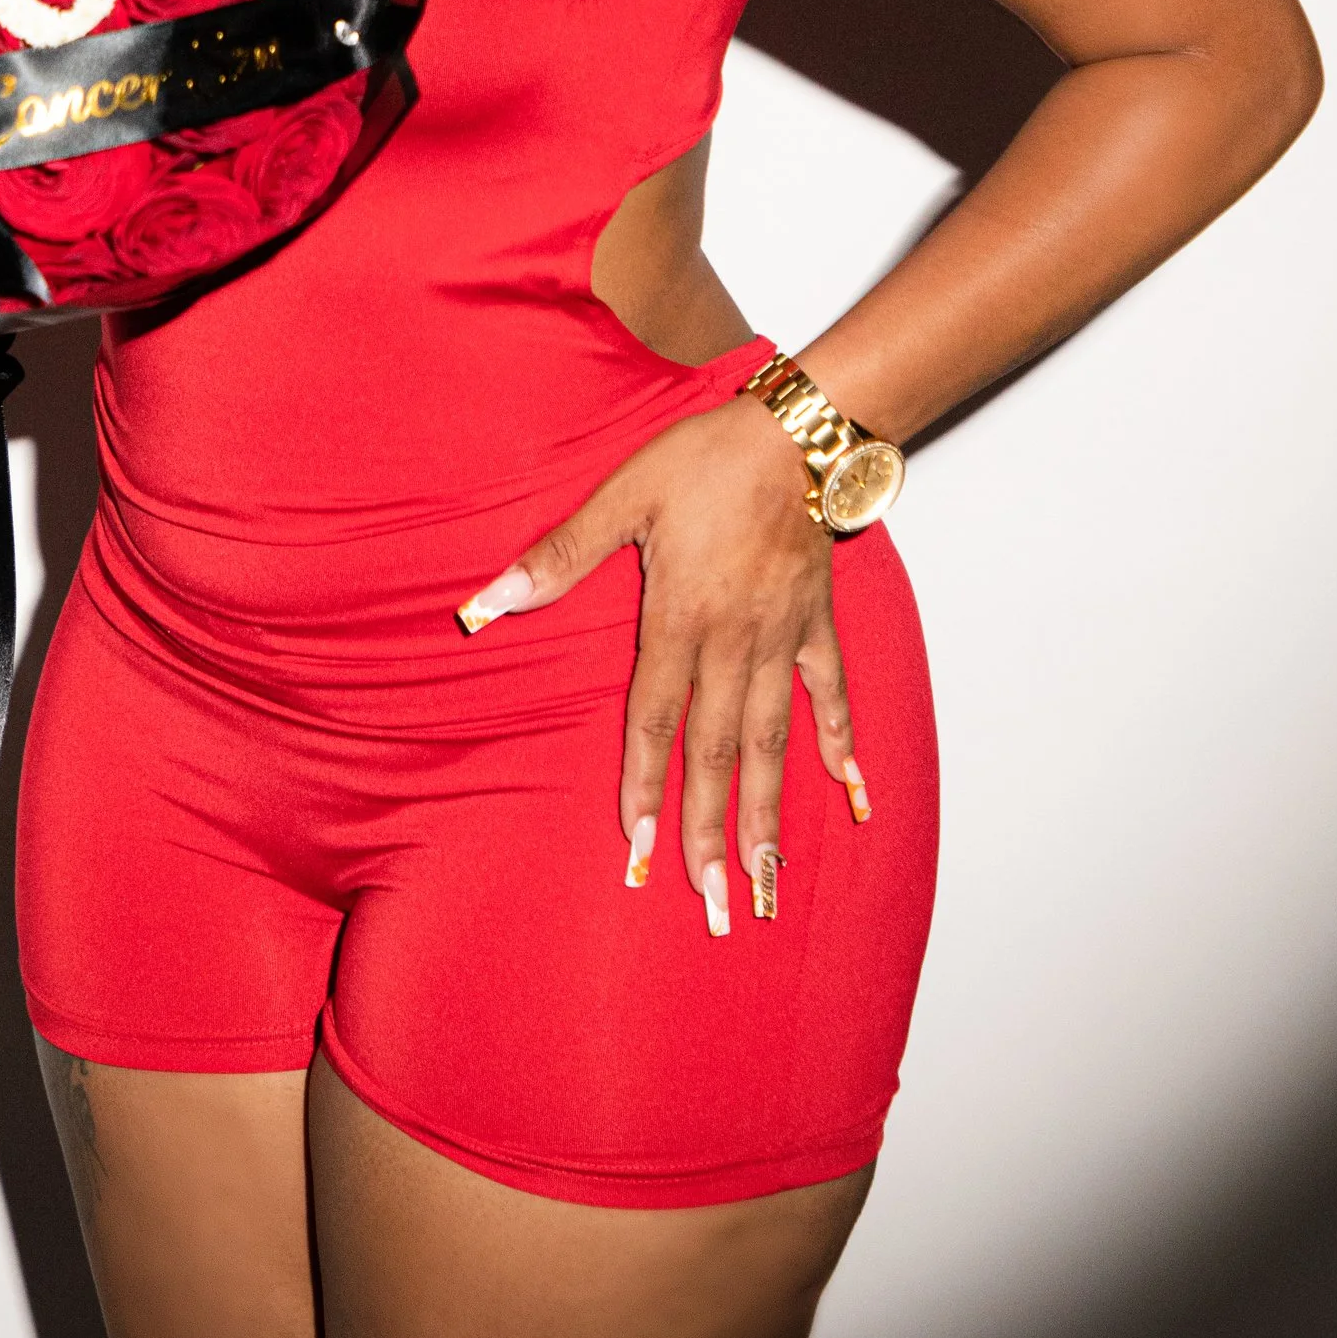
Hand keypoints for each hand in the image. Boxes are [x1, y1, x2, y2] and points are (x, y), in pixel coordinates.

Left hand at [455, 390, 867, 930]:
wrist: (797, 432)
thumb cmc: (705, 457)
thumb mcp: (622, 496)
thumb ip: (559, 556)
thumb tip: (488, 602)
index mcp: (681, 618)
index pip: (656, 721)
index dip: (647, 788)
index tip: (640, 853)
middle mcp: (734, 644)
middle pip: (718, 753)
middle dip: (712, 832)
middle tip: (717, 905)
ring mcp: (782, 639)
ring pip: (773, 742)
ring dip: (769, 813)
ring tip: (770, 879)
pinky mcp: (817, 622)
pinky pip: (830, 693)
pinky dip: (840, 742)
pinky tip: (848, 791)